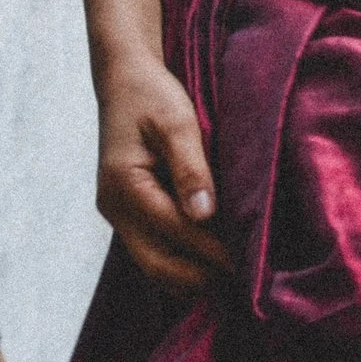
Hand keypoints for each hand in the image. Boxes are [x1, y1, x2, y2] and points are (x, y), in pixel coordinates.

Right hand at [95, 56, 227, 291]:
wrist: (123, 79)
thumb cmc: (151, 94)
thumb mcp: (176, 120)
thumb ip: (190, 167)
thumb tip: (205, 214)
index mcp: (124, 184)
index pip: (174, 230)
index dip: (211, 250)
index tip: (246, 263)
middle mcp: (114, 208)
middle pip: (157, 264)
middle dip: (199, 278)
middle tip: (243, 282)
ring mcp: (117, 215)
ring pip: (153, 266)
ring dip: (190, 277)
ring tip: (232, 278)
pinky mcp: (127, 215)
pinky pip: (153, 251)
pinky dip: (180, 262)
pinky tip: (210, 262)